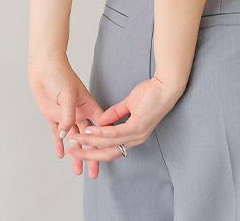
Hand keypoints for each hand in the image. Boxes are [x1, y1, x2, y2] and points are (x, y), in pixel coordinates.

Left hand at [27, 54, 104, 179]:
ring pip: (73, 139)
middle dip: (92, 155)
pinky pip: (57, 134)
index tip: (111, 152)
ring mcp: (65, 116)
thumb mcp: (68, 93)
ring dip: (76, 155)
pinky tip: (61, 155)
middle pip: (88, 138)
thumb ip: (69, 115)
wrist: (44, 67)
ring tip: (79, 171)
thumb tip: (67, 134)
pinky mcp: (53, 117)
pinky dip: (58, 144)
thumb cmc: (60, 74)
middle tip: (95, 172)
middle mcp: (78, 113)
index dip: (106, 138)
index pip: (100, 125)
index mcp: (87, 105)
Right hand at [65, 74, 183, 164]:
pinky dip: (101, 133)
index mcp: (134, 135)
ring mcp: (137, 134)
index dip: (93, 151)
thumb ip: (115, 113)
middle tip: (71, 151)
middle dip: (88, 153)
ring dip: (90, 142)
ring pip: (108, 144)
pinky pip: (115, 133)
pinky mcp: (138, 126)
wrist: (167, 85)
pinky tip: (89, 130)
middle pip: (107, 153)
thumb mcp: (130, 103)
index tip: (78, 148)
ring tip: (75, 139)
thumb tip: (100, 120)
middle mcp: (135, 139)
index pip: (110, 149)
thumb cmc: (152, 92)